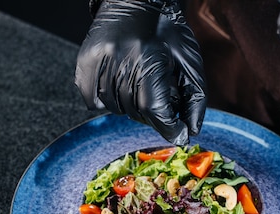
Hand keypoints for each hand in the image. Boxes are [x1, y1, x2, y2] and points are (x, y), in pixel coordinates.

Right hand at [75, 0, 205, 144]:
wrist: (138, 0)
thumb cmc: (168, 31)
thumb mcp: (190, 62)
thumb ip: (195, 99)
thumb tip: (189, 133)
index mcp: (148, 57)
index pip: (154, 109)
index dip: (169, 127)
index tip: (179, 134)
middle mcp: (119, 58)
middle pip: (136, 111)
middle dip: (153, 113)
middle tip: (162, 97)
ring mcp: (98, 60)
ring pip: (115, 108)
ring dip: (131, 106)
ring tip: (141, 84)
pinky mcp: (85, 61)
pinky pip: (92, 99)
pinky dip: (107, 100)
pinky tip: (122, 84)